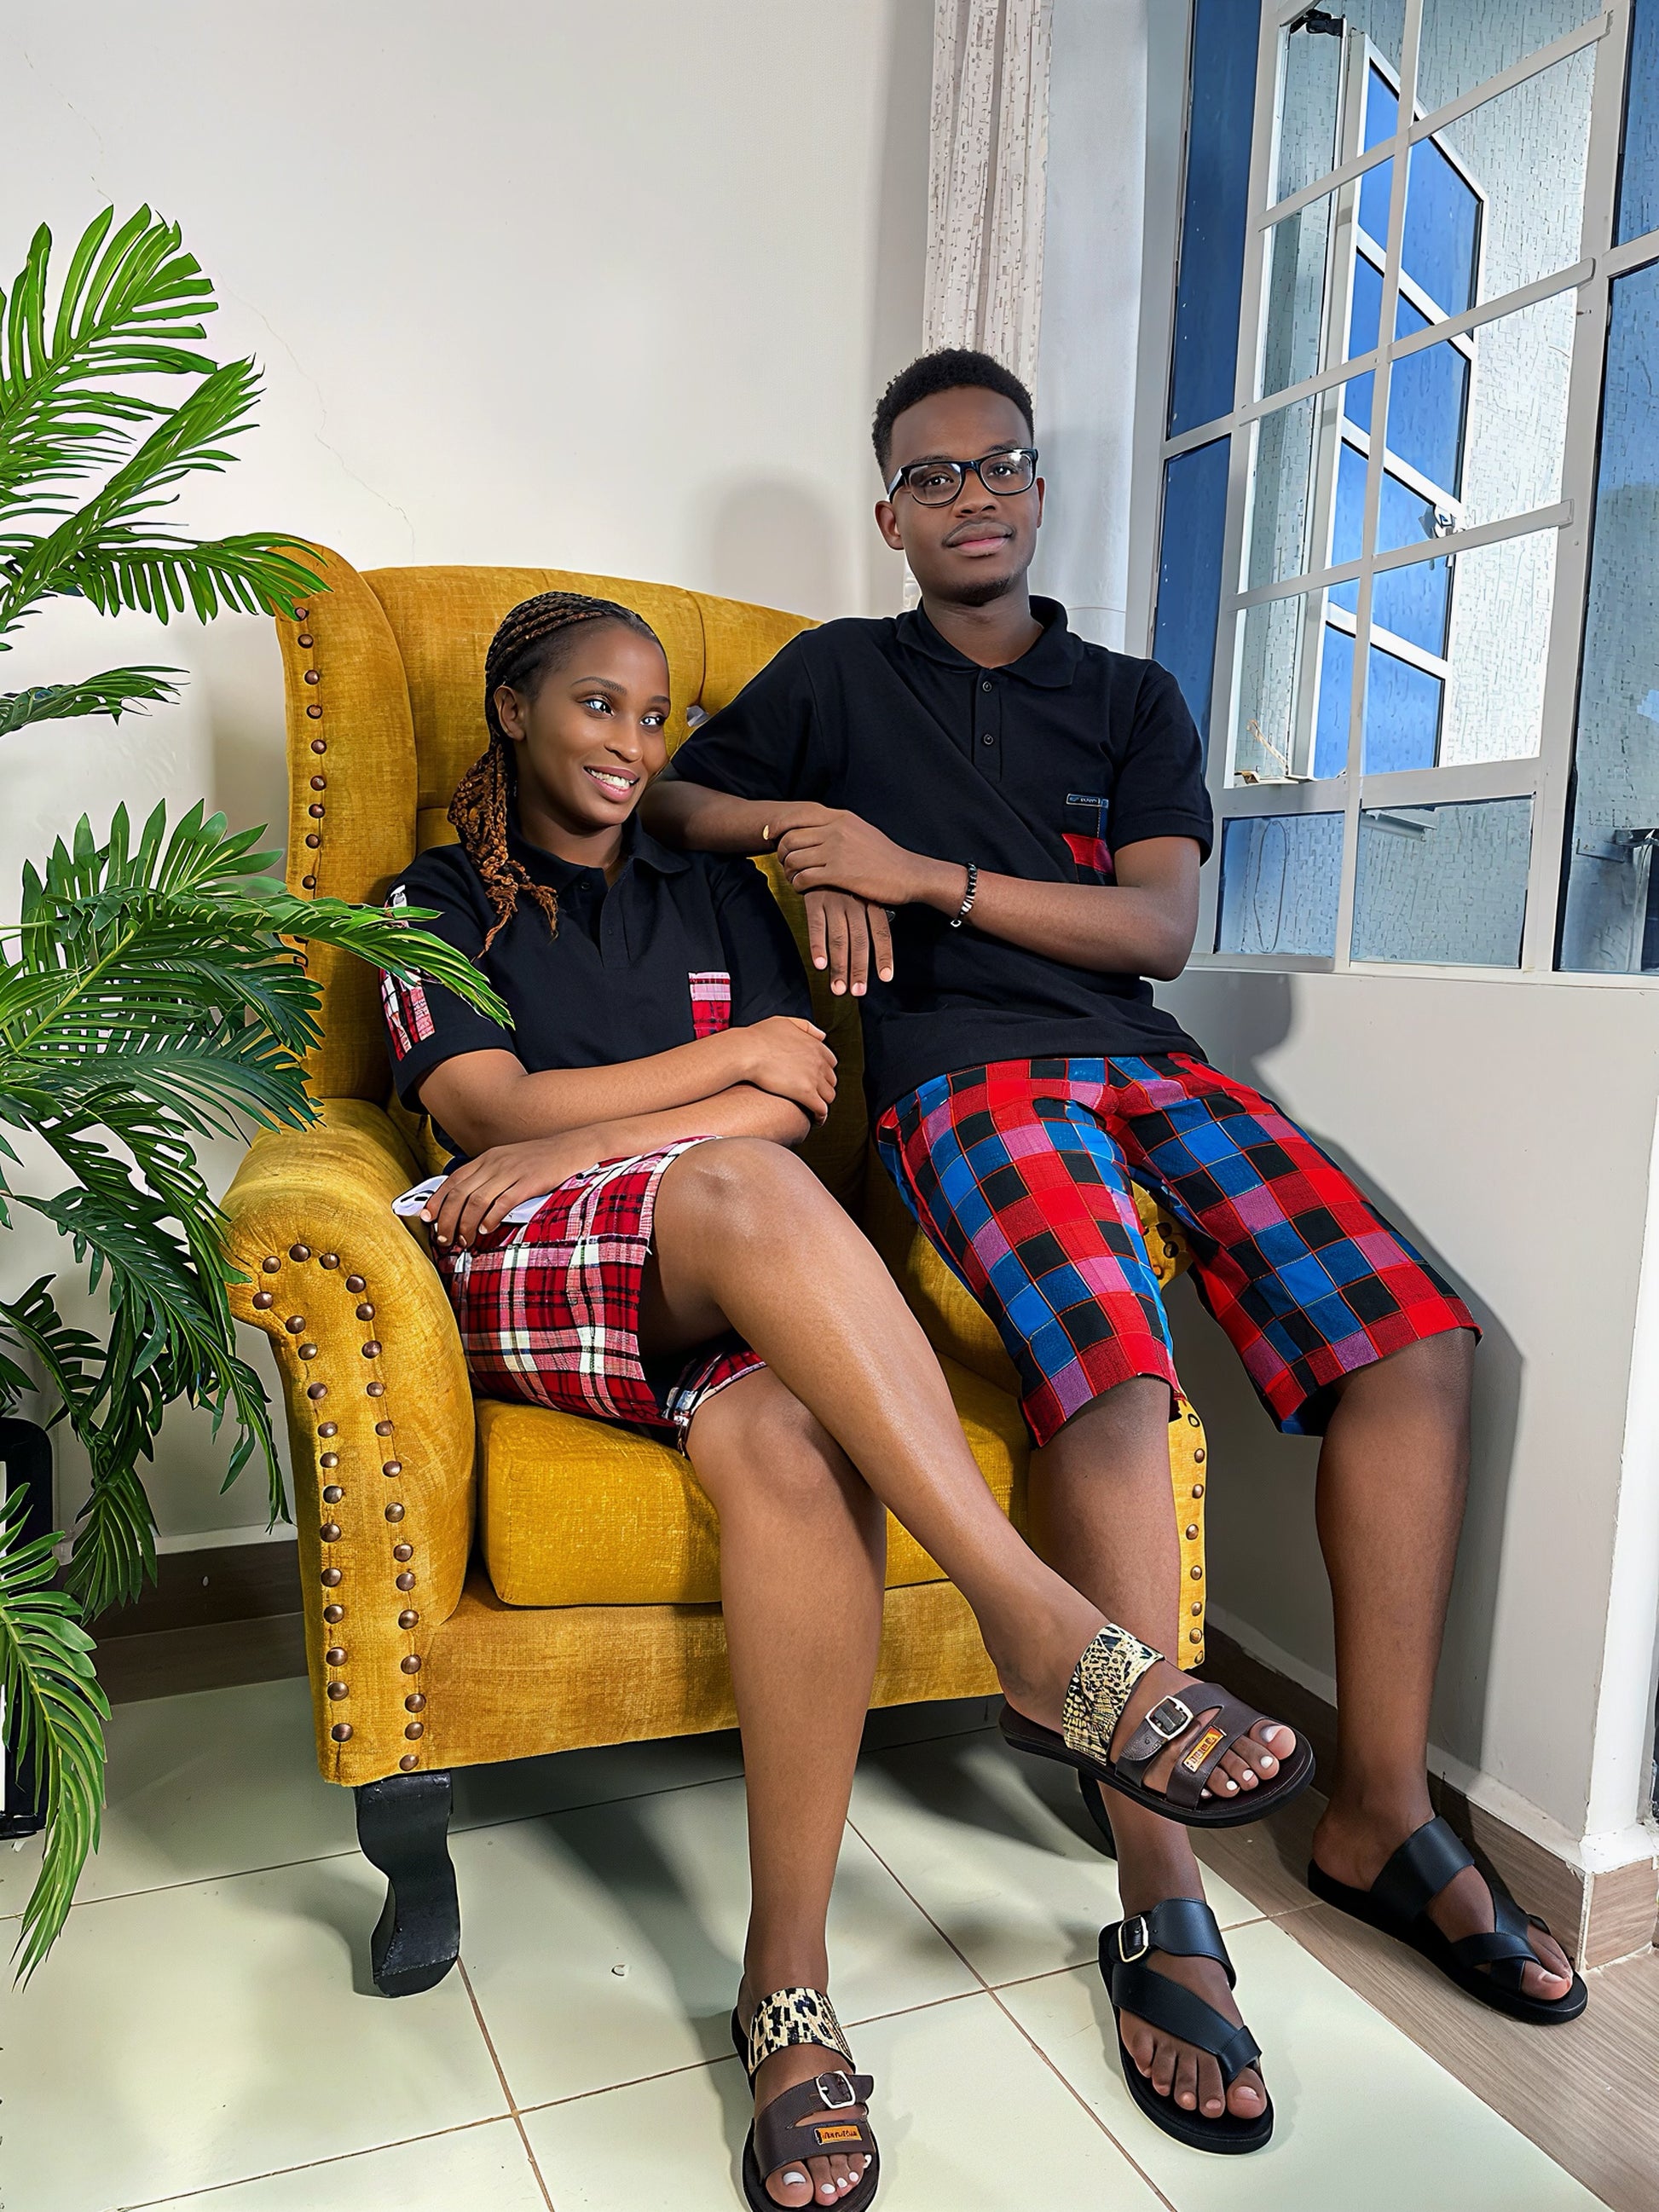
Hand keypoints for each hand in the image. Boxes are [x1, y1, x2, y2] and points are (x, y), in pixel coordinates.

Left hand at [420, 1137, 588, 1249]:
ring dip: (466, 1224)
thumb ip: (490, 1176)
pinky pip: (503, 1202)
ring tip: (464, 1240)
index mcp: (488, 1158)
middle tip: (444, 1238)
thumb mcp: (510, 1161)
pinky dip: (491, 1218)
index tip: (427, 1218)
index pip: (453, 1180)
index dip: (437, 1200)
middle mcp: (495, 1163)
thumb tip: (469, 1201)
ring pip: (477, 1200)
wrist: (573, 1148)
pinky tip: (485, 1229)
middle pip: (460, 1194)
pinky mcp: (529, 1182)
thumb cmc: (541, 1160)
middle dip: (447, 1219)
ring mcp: (512, 1172)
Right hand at [727, 1015, 836, 1121]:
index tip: (815, 1078)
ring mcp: (814, 1078)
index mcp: (815, 1045)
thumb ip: (806, 1027)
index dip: (823, 1071)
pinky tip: (816, 1120)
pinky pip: (821, 1109)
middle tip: (813, 1094)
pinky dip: (821, 1116)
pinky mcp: (806, 1093)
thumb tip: (822, 1035)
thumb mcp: (785, 1022)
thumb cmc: (758, 1037)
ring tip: (814, 1109)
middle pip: (831, 1080)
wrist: (746, 1051)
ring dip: (823, 1102)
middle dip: (824, 1087)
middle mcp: (819, 1061)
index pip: (831, 1062)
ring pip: (829, 1096)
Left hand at [767, 804, 927, 908]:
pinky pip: (804, 878)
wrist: (908, 874)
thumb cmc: (884, 856)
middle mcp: (836, 830)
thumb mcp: (860, 830)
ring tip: (794, 878)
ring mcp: (837, 851)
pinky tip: (803, 888)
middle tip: (786, 864)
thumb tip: (815, 826)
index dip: (777, 827)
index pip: (796, 816)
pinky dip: (797, 885)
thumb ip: (837, 826)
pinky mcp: (839, 873)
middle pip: (789, 838)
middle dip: (781, 853)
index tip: (769, 837)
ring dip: (788, 871)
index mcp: (840, 817)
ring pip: (793, 859)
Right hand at [801, 889, 894, 996]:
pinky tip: (820, 965)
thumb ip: (870, 917)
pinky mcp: (814, 900)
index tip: (885, 977)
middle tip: (858, 991)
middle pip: (860, 940)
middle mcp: (855, 901)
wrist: (821, 854)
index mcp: (871, 901)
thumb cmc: (846, 881)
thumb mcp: (864, 892)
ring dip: (839, 966)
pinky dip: (817, 947)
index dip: (884, 955)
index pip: (881, 932)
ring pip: (839, 938)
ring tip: (838, 988)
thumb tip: (879, 949)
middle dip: (859, 969)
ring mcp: (834, 900)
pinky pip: (816, 927)